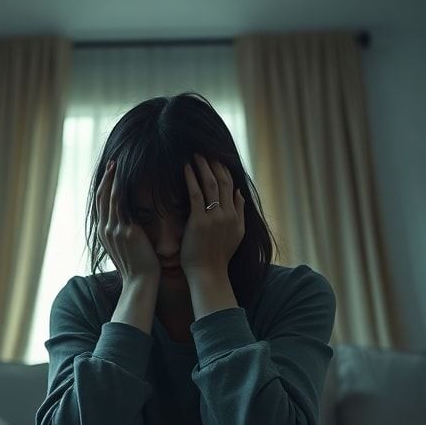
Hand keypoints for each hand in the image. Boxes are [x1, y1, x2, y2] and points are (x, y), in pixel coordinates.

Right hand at [96, 160, 160, 282]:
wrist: (141, 282)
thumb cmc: (139, 267)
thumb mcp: (127, 249)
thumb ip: (125, 234)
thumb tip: (131, 224)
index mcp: (105, 234)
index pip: (101, 205)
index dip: (103, 188)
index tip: (110, 174)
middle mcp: (105, 230)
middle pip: (101, 197)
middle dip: (106, 179)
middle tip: (112, 162)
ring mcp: (113, 229)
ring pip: (109, 196)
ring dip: (113, 179)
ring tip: (118, 164)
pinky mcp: (124, 230)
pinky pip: (120, 202)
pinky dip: (122, 188)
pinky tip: (127, 177)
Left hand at [180, 154, 244, 278]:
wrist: (209, 274)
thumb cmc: (218, 257)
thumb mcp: (236, 234)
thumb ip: (239, 212)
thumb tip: (239, 192)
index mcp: (235, 216)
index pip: (231, 186)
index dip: (223, 170)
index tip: (215, 158)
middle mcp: (227, 214)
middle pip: (222, 182)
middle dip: (213, 164)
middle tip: (204, 150)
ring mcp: (213, 218)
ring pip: (210, 185)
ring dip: (202, 167)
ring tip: (195, 155)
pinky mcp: (199, 222)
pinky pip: (195, 195)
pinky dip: (191, 179)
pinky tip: (185, 168)